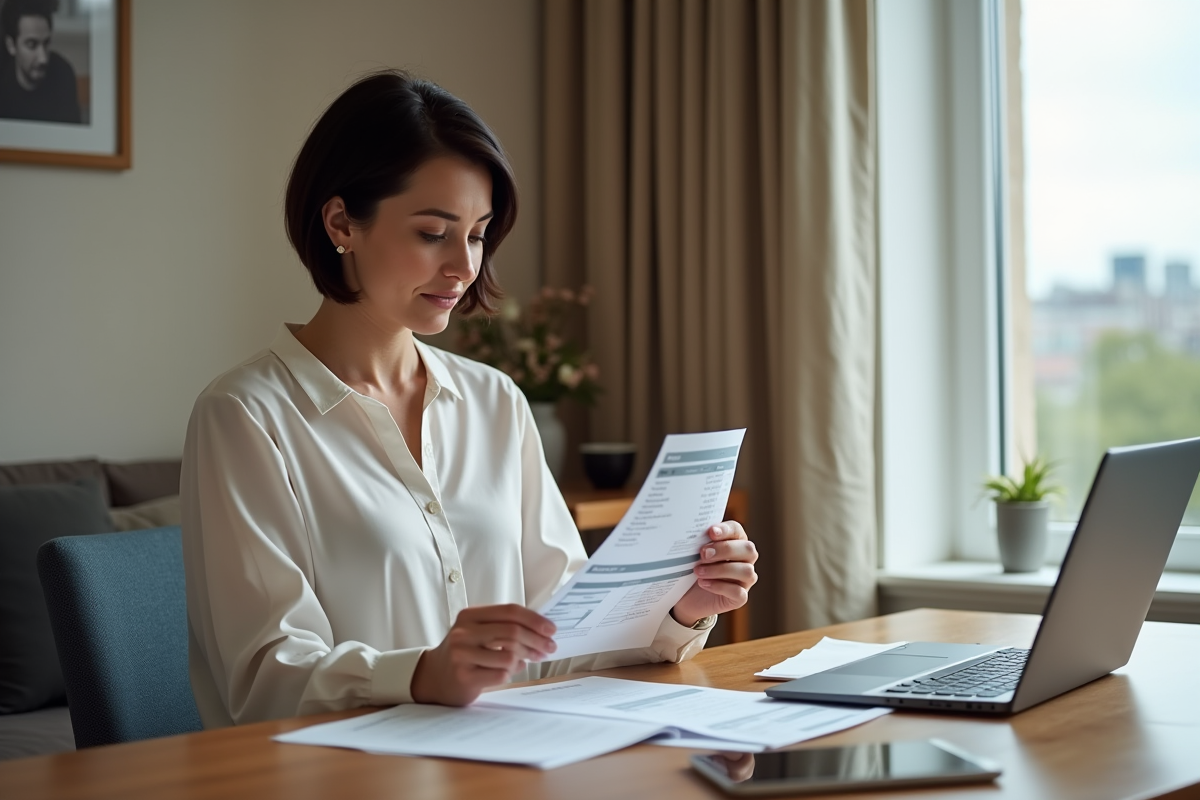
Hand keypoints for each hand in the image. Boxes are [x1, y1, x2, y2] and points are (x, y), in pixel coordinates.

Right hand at [410, 604, 557, 705]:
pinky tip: (508, 672)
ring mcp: (462, 655)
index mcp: (469, 615)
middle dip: (537, 641)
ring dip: (524, 659)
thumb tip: (542, 629)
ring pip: (509, 656)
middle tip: (549, 648)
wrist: (433, 676)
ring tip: (526, 661)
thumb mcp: (478, 630)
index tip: (551, 629)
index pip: (510, 611)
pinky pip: (501, 674)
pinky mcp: (464, 677)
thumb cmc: (464, 652)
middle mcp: (463, 633)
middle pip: (512, 632)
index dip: (535, 620)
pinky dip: (511, 673)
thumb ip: (504, 625)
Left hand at [671, 521, 758, 626]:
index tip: (711, 532)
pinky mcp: (740, 598)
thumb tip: (692, 532)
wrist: (686, 597)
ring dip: (720, 569)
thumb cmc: (692, 569)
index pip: (737, 530)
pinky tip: (703, 583)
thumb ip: (699, 542)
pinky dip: (720, 587)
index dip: (727, 530)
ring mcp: (745, 580)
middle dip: (725, 549)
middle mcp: (745, 560)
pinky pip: (738, 592)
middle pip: (748, 549)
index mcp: (735, 542)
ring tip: (698, 571)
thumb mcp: (693, 553)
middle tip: (703, 553)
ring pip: (746, 571)